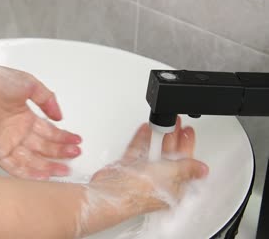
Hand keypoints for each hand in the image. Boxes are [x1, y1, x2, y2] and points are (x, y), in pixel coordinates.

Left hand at [0, 60, 81, 179]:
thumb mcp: (29, 84)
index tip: (75, 141)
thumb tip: (59, 115)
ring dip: (49, 165)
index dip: (62, 136)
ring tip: (65, 169)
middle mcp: (15, 130)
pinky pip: (15, 167)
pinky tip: (45, 175)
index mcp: (22, 115)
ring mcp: (6, 142)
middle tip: (75, 154)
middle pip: (43, 146)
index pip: (47, 130)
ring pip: (32, 159)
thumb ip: (47, 99)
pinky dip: (30, 173)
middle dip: (60, 151)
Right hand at [76, 119, 208, 235]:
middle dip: (174, 138)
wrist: (112, 191)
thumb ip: (187, 168)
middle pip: (170, 156)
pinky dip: (142, 139)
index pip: (185, 165)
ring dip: (159, 137)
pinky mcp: (128, 168)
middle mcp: (159, 182)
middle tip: (177, 124)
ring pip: (154, 152)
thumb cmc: (138, 190)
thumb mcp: (171, 174)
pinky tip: (145, 130)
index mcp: (173, 188)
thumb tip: (203, 169)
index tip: (188, 132)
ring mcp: (142, 175)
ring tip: (163, 124)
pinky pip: (138, 150)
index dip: (188, 147)